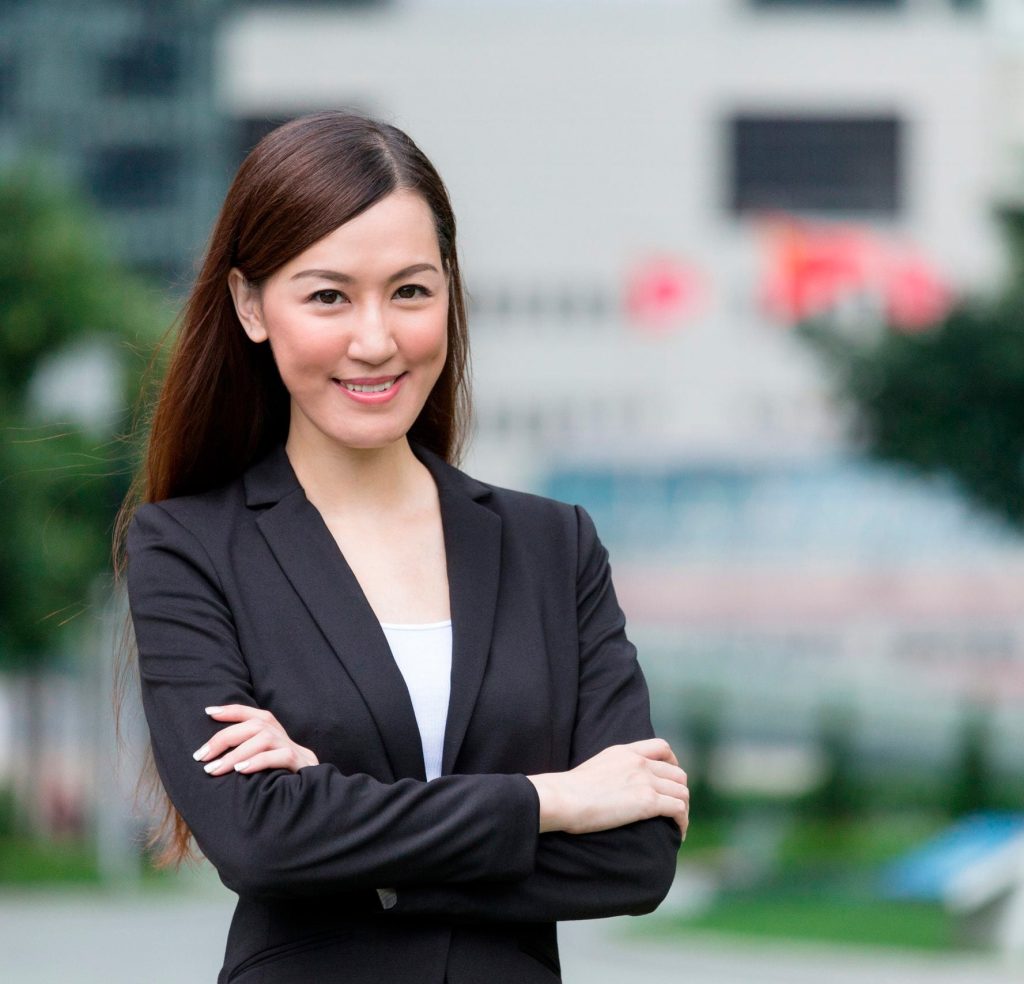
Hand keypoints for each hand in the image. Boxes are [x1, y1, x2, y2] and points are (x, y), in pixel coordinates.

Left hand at [192, 705, 319, 775]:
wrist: (313, 794)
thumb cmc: (280, 779)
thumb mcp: (262, 762)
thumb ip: (245, 753)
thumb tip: (212, 755)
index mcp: (274, 732)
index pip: (252, 714)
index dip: (231, 710)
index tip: (208, 712)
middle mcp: (283, 736)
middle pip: (255, 725)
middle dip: (224, 738)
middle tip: (201, 756)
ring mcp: (294, 749)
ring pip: (264, 739)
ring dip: (236, 753)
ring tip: (214, 769)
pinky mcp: (300, 764)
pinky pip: (281, 756)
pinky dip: (258, 761)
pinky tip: (240, 771)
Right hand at [527, 738, 688, 837]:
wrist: (563, 798)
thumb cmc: (569, 790)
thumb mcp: (595, 767)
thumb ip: (612, 769)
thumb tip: (613, 785)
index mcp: (625, 751)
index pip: (662, 748)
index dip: (673, 764)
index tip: (670, 780)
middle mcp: (639, 762)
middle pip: (677, 774)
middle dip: (679, 792)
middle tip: (674, 809)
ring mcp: (645, 780)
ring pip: (682, 792)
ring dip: (683, 809)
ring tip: (677, 825)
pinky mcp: (647, 801)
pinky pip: (678, 810)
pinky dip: (682, 822)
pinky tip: (678, 833)